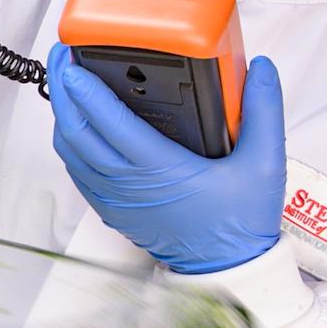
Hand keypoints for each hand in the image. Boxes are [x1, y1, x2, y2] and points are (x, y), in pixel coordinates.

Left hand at [46, 46, 287, 274]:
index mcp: (161, 169)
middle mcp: (129, 184)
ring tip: (67, 83)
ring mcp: (115, 199)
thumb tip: (261, 69)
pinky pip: (78, 170)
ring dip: (63, 115)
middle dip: (63, 91)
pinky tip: (78, 124)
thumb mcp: (264, 164)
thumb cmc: (239, 225)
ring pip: (71, 152)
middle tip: (61, 57)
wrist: (227, 271)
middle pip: (77, 132)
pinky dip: (70, 143)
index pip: (111, 123)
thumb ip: (264, 110)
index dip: (87, 89)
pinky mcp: (112, 209)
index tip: (73, 61)